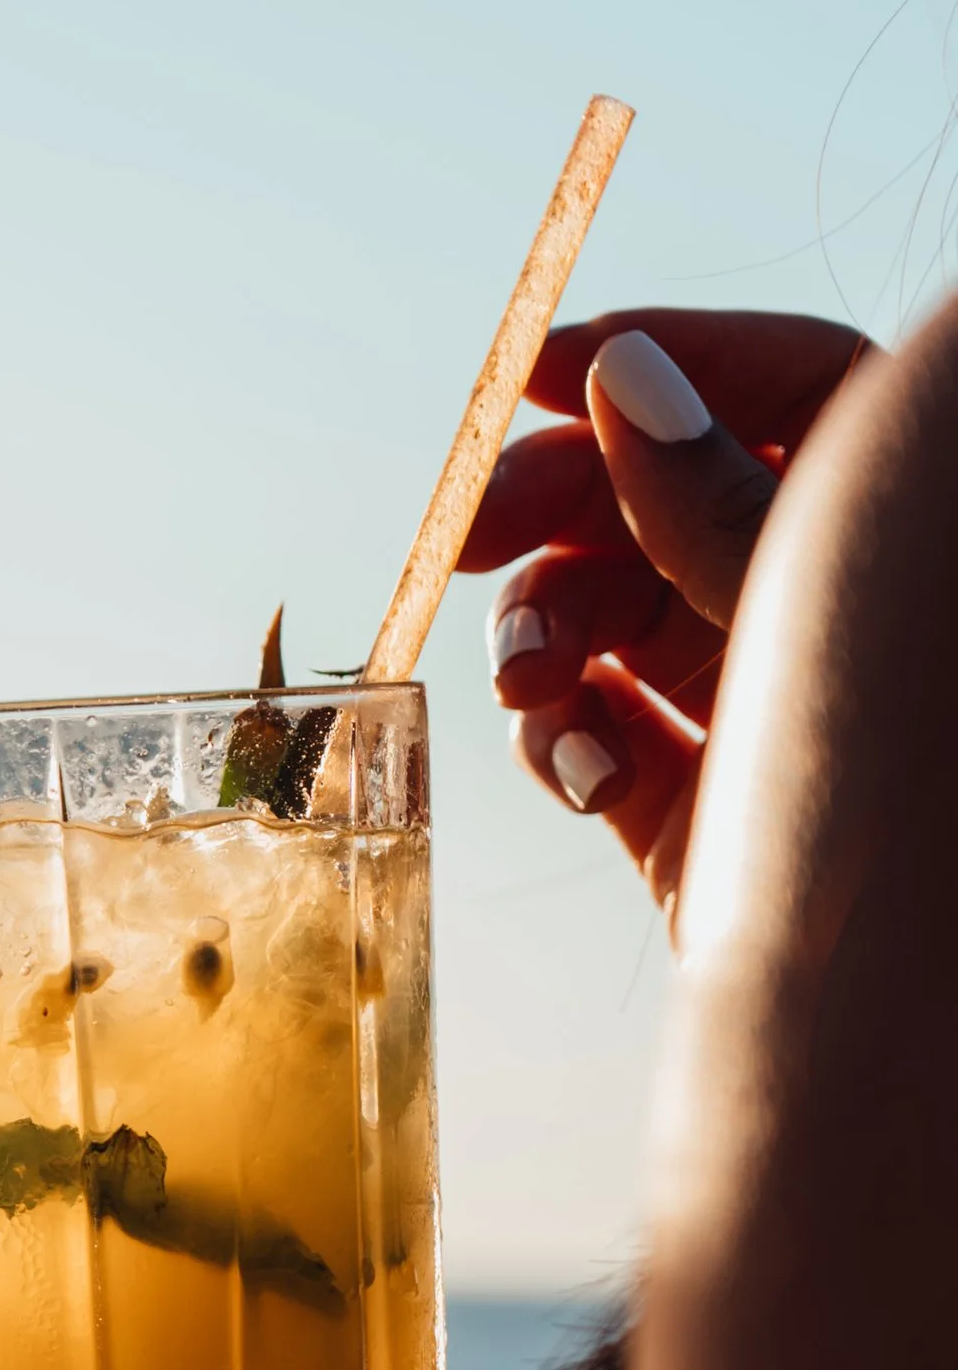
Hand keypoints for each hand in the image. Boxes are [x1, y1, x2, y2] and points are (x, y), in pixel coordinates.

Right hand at [460, 309, 866, 912]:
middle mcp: (818, 605)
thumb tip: (624, 377)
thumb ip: (713, 503)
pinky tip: (592, 781)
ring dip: (541, 638)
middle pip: (659, 502)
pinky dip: (567, 746)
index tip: (536, 371)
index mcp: (876, 529)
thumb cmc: (898, 790)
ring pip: (608, 619)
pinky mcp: (696, 809)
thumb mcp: (804, 617)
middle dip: (552, 514)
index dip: (659, 361)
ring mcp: (755, 706)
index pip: (780, 388)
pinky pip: (596, 738)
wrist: (908, 1008)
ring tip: (526, 684)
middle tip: (463, 534)